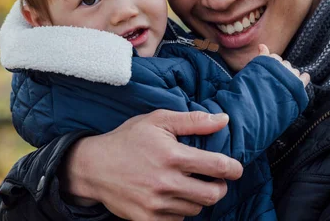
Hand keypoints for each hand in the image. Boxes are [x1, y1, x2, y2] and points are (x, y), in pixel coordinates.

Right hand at [62, 110, 242, 220]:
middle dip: (220, 187)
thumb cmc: (128, 139)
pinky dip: (181, 209)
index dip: (233, 168)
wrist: (94, 167)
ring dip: (199, 197)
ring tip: (189, 184)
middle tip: (216, 180)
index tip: (236, 168)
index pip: (217, 166)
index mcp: (171, 156)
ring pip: (196, 208)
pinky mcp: (147, 219)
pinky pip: (178, 220)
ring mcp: (156, 204)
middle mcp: (165, 182)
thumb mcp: (158, 121)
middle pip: (213, 194)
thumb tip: (223, 120)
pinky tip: (172, 196)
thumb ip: (192, 120)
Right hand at [258, 44, 309, 86]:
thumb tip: (262, 45)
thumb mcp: (256, 67)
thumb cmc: (258, 82)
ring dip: (291, 75)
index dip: (271, 63)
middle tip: (275, 78)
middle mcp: (284, 65)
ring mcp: (292, 74)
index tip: (268, 70)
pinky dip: (304, 78)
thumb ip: (262, 55)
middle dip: (281, 70)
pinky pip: (305, 78)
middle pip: (285, 64)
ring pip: (294, 71)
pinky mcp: (299, 83)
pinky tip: (301, 80)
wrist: (265, 96)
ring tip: (284, 84)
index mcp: (273, 60)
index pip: (274, 57)